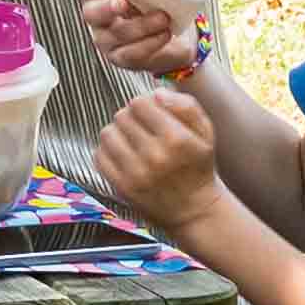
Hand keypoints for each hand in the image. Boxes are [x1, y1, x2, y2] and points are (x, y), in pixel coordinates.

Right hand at [76, 0, 197, 73]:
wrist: (176, 40)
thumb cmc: (157, 8)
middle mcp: (98, 19)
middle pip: (90, 13)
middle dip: (106, 7)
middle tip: (124, 3)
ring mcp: (107, 41)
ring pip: (116, 34)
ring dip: (142, 25)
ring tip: (163, 18)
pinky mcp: (121, 59)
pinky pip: (132, 53)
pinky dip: (150, 43)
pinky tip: (165, 34)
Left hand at [95, 91, 224, 234]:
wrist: (194, 210)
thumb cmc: (198, 166)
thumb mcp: (206, 133)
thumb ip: (186, 106)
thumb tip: (157, 94)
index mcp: (177, 138)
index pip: (139, 103)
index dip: (143, 104)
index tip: (150, 114)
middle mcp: (155, 155)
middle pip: (122, 116)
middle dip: (130, 118)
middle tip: (141, 129)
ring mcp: (136, 173)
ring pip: (107, 133)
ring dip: (117, 133)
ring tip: (131, 141)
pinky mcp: (122, 187)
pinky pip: (99, 156)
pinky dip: (107, 152)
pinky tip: (123, 156)